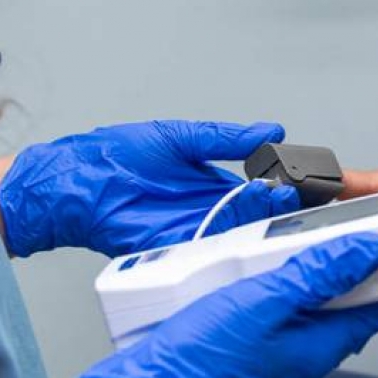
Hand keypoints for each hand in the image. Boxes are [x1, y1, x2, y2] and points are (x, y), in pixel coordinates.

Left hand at [0, 119, 297, 258]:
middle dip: (274, 209)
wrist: (77, 179)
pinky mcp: (171, 247)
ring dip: (254, 223)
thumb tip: (269, 129)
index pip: (257, 191)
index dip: (279, 188)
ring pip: (233, 233)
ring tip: (272, 206)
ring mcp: (189, 230)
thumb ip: (225, 138)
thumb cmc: (118, 154)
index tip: (299, 183)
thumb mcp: (181, 137)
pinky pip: (205, 248)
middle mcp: (204, 210)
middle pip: (251, 216)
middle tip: (293, 198)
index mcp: (211, 184)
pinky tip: (241, 228)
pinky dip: (224, 241)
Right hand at [54, 231, 377, 377]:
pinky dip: (275, 289)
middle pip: (341, 309)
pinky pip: (271, 317)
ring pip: (303, 312)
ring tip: (306, 243)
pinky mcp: (239, 354)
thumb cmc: (200, 362)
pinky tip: (257, 271)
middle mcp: (297, 358)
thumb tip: (368, 252)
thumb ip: (318, 274)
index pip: (374, 311)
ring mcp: (267, 359)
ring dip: (310, 277)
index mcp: (315, 349)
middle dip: (354, 272)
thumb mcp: (266, 302)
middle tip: (358, 234)